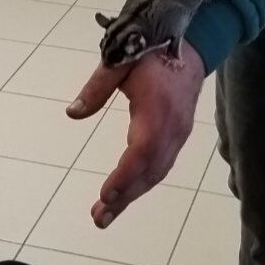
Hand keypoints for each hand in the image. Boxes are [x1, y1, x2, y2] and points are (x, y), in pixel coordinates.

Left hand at [67, 46, 204, 226]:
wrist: (191, 46)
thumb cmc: (151, 49)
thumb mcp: (120, 60)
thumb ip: (97, 87)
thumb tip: (73, 113)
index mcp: (158, 107)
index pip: (143, 149)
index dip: (125, 175)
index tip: (106, 195)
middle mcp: (173, 126)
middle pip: (151, 169)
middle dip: (125, 197)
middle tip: (98, 218)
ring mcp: (179, 133)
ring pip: (157, 171)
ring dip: (133, 195)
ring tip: (106, 214)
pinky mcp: (179, 136)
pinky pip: (162, 164)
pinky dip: (143, 182)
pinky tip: (125, 194)